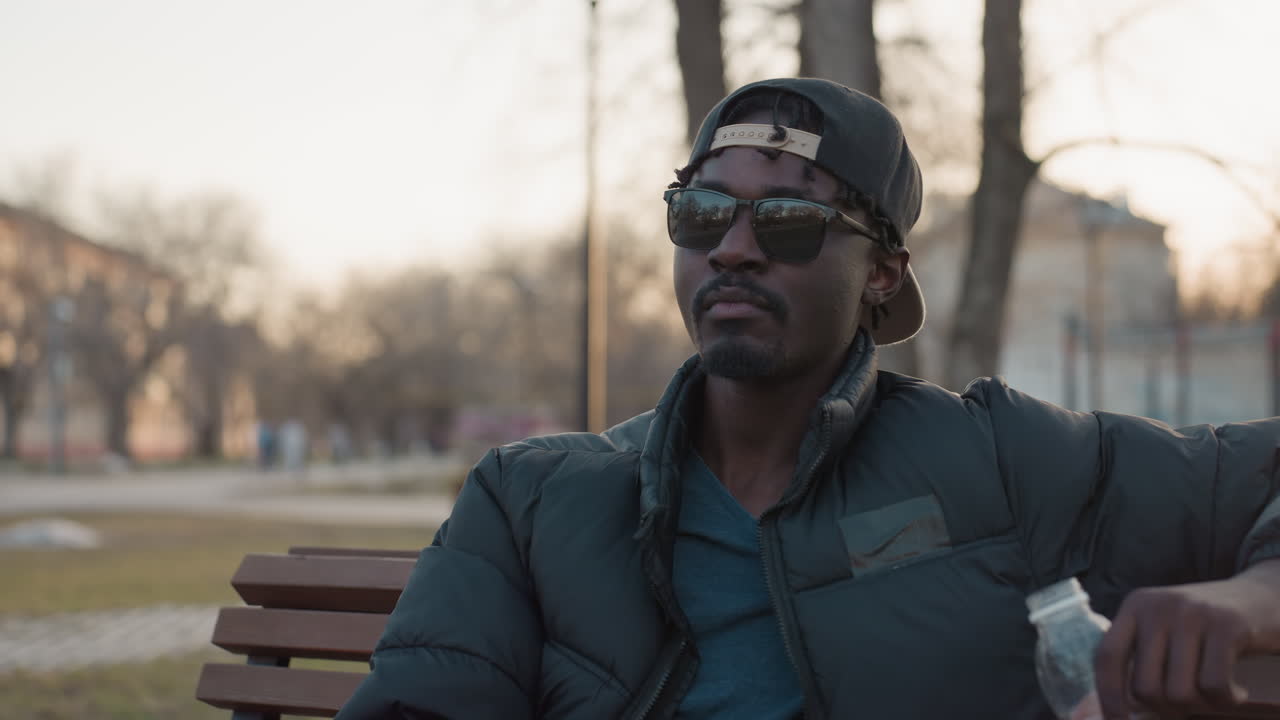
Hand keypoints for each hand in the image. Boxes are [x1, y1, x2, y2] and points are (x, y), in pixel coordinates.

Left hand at [1094, 559, 1279, 718]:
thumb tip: (1126, 708)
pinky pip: (1215, 687)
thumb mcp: (1167, 629)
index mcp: (1135, 606)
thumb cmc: (1208, 626)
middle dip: (1167, 709)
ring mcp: (1193, 613)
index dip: (1108, 696)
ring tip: (1216, 695)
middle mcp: (1159, 606)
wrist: (1264, 596)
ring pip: (1179, 693)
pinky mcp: (1228, 626)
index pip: (1107, 656)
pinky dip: (1227, 701)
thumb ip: (1143, 658)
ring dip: (1201, 707)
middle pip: (1144, 687)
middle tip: (1190, 705)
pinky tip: (1237, 692)